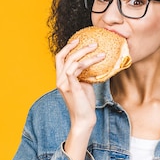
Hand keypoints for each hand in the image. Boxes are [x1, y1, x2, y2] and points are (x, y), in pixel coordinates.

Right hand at [55, 38, 104, 159]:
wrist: (84, 119)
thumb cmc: (85, 103)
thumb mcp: (85, 85)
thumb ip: (85, 74)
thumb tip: (94, 63)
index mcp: (61, 79)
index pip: (59, 58)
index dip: (67, 48)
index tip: (77, 40)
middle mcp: (60, 80)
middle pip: (64, 57)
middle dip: (76, 47)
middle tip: (92, 43)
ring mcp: (64, 84)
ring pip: (72, 62)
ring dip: (87, 55)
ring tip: (100, 52)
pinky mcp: (71, 88)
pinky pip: (76, 71)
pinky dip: (86, 63)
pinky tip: (97, 61)